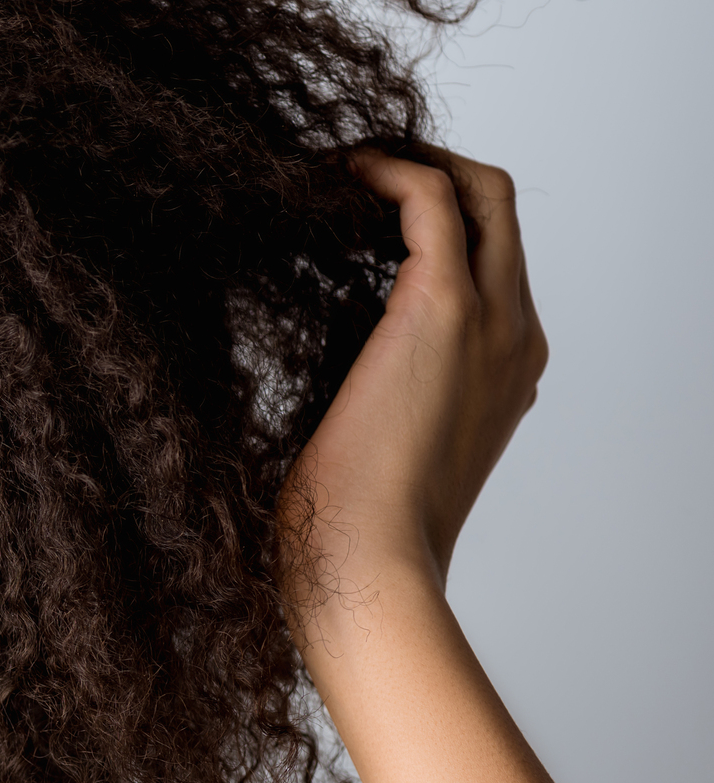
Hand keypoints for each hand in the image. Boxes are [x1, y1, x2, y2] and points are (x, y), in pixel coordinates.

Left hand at [280, 152, 549, 602]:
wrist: (368, 563)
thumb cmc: (355, 528)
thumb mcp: (380, 446)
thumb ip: (379, 392)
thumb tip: (323, 365)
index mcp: (506, 373)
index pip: (494, 264)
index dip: (441, 221)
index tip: (373, 209)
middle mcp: (516, 338)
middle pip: (500, 211)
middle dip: (436, 171)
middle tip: (365, 168)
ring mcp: (491, 320)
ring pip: (481, 193)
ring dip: (415, 163)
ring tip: (349, 167)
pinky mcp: (442, 309)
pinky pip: (431, 200)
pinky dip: (390, 172)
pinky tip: (341, 174)